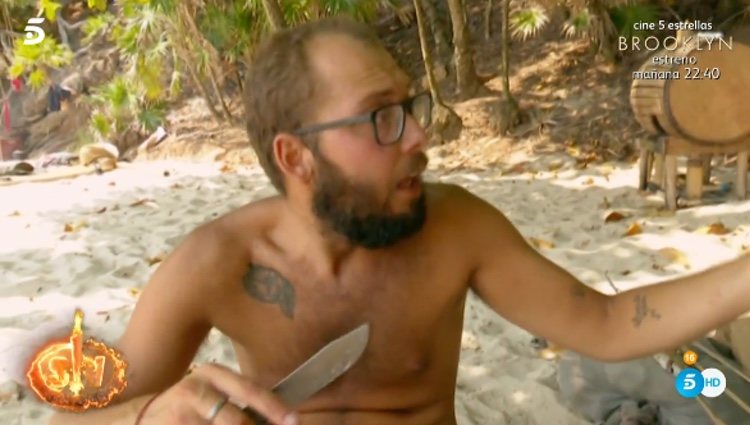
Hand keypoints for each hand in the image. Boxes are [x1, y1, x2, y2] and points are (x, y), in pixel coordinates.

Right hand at [138, 363, 297, 424]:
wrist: (137, 419)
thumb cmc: (186, 407)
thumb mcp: (211, 393)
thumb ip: (240, 402)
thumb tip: (279, 419)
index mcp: (212, 374)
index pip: (250, 391)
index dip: (274, 408)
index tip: (294, 421)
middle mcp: (196, 389)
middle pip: (237, 421)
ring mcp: (181, 415)